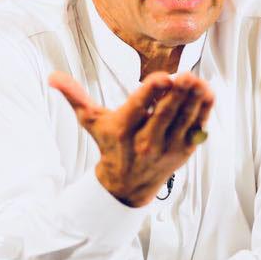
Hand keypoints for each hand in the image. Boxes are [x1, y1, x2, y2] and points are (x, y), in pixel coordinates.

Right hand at [49, 70, 213, 206]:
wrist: (126, 184)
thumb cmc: (109, 144)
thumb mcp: (90, 121)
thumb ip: (74, 96)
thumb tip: (53, 77)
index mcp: (123, 129)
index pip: (138, 108)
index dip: (152, 92)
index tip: (164, 77)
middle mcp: (146, 141)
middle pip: (166, 114)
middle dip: (178, 94)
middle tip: (187, 75)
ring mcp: (167, 147)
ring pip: (184, 120)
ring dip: (194, 100)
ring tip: (199, 81)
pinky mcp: (184, 151)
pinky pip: (197, 129)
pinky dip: (204, 111)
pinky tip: (208, 93)